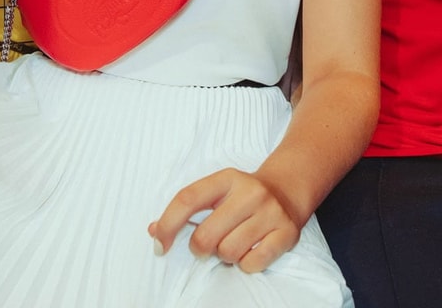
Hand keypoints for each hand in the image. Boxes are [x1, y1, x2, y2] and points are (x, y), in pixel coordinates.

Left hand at [149, 167, 302, 272]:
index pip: (187, 199)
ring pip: (229, 252)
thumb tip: (155, 232)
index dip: (167, 225)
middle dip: (201, 248)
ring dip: (226, 255)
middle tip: (209, 244)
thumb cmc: (242, 196)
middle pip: (206, 235)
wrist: (287, 190)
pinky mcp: (287, 232)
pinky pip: (253, 263)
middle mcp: (251, 192)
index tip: (159, 244)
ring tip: (234, 242)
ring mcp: (271, 212)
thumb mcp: (216, 192)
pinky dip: (246, 264)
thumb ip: (186, 209)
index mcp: (227, 178)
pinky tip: (250, 249)